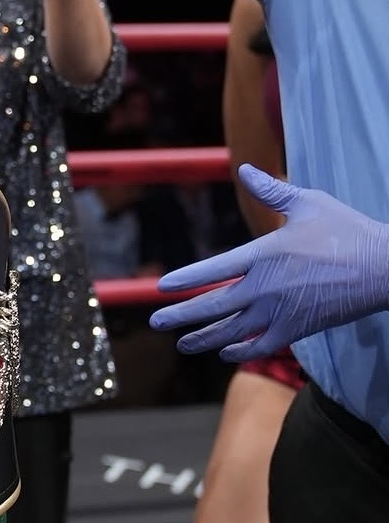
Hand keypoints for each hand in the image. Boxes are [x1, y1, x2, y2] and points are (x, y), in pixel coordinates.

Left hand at [150, 166, 388, 358]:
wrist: (385, 268)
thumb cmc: (346, 230)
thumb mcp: (308, 202)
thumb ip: (272, 190)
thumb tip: (245, 170)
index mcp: (264, 254)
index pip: (214, 269)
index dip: (186, 279)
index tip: (162, 287)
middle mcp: (266, 287)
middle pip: (215, 306)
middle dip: (182, 316)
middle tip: (156, 322)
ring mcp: (282, 311)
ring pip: (234, 331)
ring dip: (205, 338)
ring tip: (182, 344)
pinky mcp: (300, 329)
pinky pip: (263, 345)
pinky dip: (242, 350)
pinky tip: (226, 353)